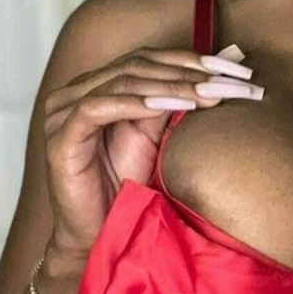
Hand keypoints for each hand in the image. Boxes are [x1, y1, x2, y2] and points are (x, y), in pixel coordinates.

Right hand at [42, 42, 262, 257]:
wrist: (100, 234)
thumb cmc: (125, 188)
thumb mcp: (156, 136)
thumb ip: (176, 99)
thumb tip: (221, 66)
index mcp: (97, 86)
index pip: (146, 59)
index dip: (189, 59)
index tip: (233, 68)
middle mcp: (75, 93)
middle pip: (137, 66)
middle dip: (187, 73)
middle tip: (227, 81)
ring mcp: (63, 113)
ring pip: (122, 82)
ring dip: (169, 86)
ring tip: (207, 93)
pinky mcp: (60, 139)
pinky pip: (97, 109)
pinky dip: (135, 104)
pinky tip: (169, 106)